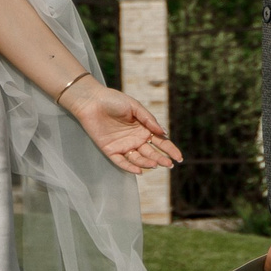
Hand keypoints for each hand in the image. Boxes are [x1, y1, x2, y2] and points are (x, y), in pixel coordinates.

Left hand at [69, 84, 183, 174]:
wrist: (91, 101)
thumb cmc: (113, 100)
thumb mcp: (134, 107)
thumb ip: (149, 119)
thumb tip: (164, 132)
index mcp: (143, 129)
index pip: (160, 142)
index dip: (170, 150)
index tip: (179, 157)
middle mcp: (135, 139)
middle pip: (152, 152)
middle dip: (161, 159)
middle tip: (169, 164)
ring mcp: (123, 146)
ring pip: (139, 159)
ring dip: (148, 163)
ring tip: (156, 164)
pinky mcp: (111, 150)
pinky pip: (122, 162)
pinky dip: (130, 167)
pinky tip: (139, 170)